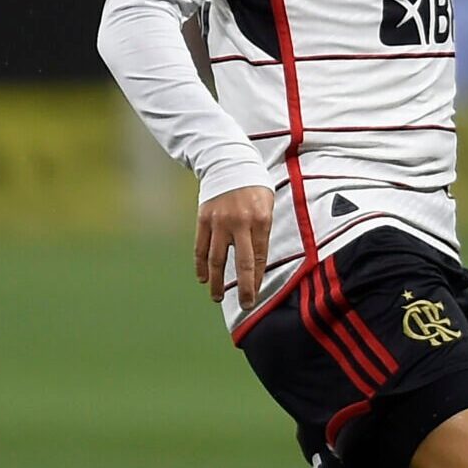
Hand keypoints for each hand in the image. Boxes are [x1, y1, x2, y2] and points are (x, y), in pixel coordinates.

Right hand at [195, 184, 274, 302]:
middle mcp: (240, 222)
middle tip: (246, 305)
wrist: (228, 162)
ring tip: (218, 297)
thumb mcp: (267, 204)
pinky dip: (200, 265)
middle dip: (245, 288)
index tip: (256, 295)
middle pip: (242, 264)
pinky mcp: (203, 219)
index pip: (260, 258)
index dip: (257, 279)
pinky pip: (200, 247)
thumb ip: (262, 231)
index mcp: (260, 219)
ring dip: (217, 282)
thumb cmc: (253, 187)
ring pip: (217, 259)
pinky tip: (202, 278)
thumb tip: (257, 263)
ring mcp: (219, 221)